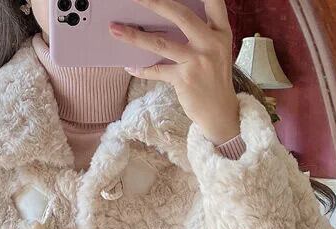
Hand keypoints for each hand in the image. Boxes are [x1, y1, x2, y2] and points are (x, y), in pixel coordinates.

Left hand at [108, 0, 240, 144]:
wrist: (220, 112)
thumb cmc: (214, 78)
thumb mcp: (216, 50)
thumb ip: (202, 32)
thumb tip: (169, 16)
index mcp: (220, 32)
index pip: (213, 2)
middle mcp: (211, 43)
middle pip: (181, 15)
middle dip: (156, 3)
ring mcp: (197, 61)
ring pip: (161, 43)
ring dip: (135, 36)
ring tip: (115, 29)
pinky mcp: (184, 79)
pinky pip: (157, 70)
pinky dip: (142, 69)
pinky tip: (129, 66)